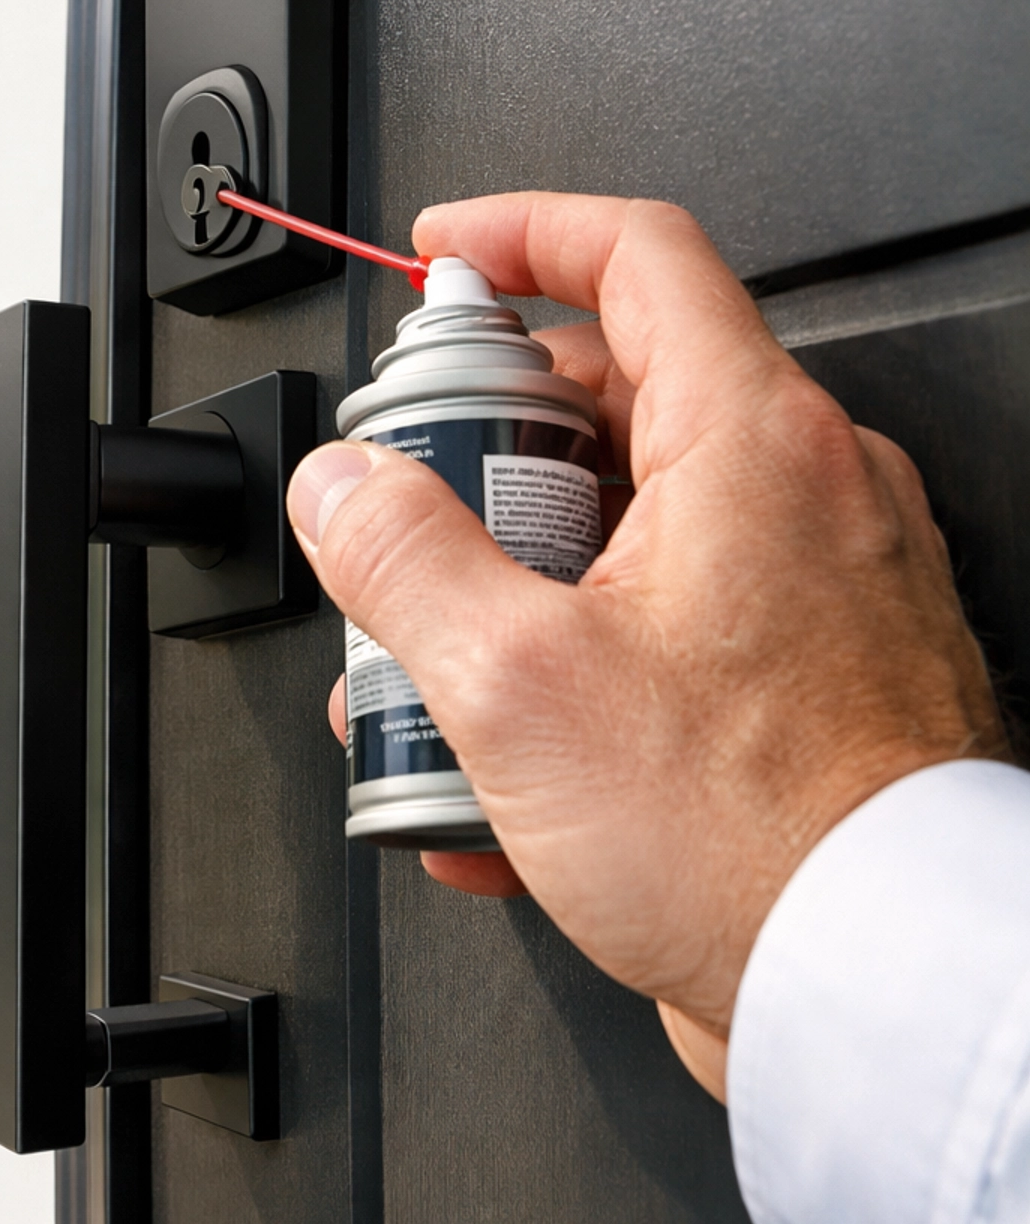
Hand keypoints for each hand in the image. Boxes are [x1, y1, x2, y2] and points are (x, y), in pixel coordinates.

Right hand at [290, 194, 1005, 1099]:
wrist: (879, 993)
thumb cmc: (757, 841)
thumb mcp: (518, 682)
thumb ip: (404, 557)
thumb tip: (344, 484)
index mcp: (754, 443)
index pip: (636, 255)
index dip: (522, 231)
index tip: (442, 253)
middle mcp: (812, 495)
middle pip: (617, 399)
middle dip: (485, 453)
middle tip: (406, 513)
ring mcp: (823, 590)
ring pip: (635, 531)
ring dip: (518, 587)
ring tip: (436, 688)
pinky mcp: (814, 683)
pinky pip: (674, 633)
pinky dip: (580, 673)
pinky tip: (502, 787)